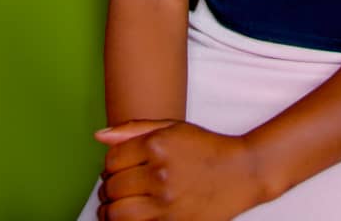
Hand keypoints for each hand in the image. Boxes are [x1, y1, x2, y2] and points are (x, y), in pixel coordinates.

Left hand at [94, 119, 264, 220]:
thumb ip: (134, 130)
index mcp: (158, 144)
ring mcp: (166, 202)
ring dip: (110, 211)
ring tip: (116, 206)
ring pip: (116, 214)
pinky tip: (132, 215)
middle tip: (117, 187)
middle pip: (111, 187)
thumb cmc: (206, 147)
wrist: (241, 172)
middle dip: (108, 188)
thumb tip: (99, 136)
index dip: (110, 165)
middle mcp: (160, 173)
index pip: (112, 160)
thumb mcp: (173, 128)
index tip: (118, 167)